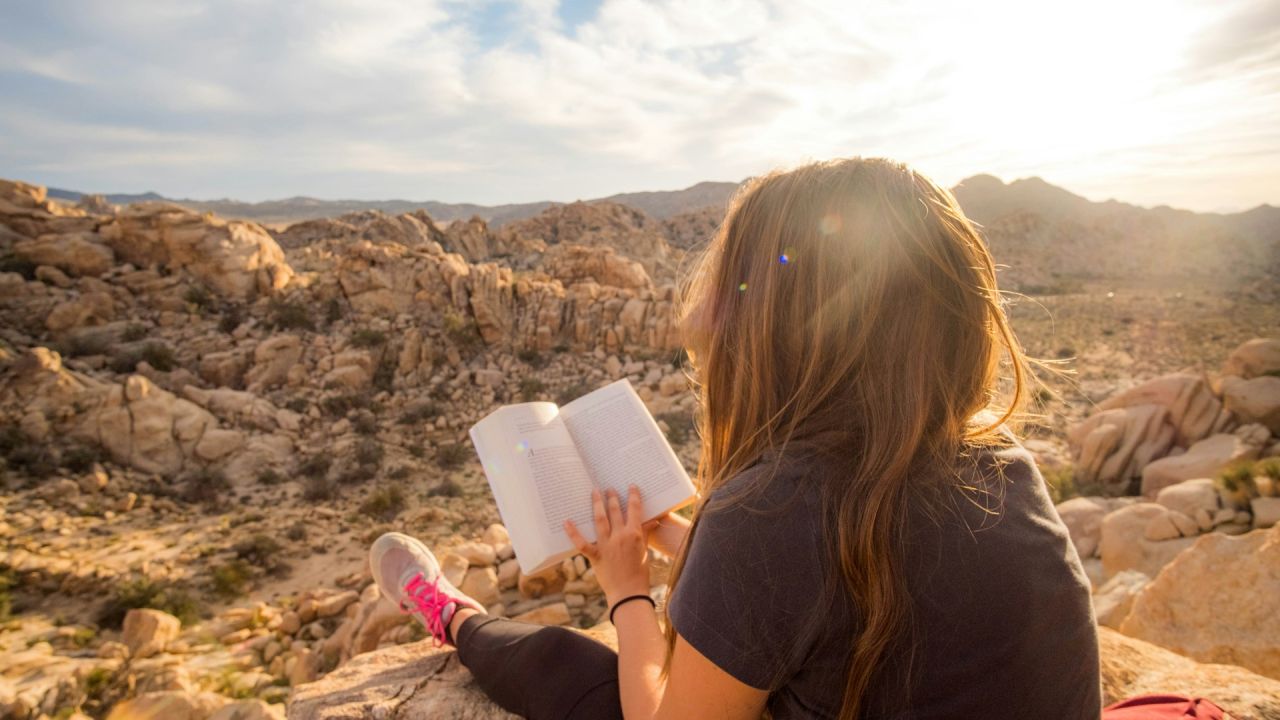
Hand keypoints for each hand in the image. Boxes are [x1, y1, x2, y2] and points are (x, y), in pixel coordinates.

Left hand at [565, 486, 651, 606]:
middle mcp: (620, 537)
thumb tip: (652, 521)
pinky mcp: (596, 556)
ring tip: (594, 493)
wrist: (628, 593)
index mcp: (635, 535)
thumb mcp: (644, 551)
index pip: (634, 510)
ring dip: (597, 504)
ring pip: (600, 520)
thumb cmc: (640, 573)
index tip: (631, 487)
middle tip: (609, 488)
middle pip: (615, 512)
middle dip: (612, 498)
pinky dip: (573, 532)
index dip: (633, 497)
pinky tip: (566, 521)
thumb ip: (645, 534)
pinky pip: (582, 543)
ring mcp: (606, 546)